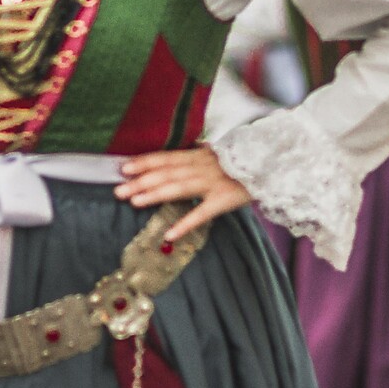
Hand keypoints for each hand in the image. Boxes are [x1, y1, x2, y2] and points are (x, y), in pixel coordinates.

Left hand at [114, 147, 250, 244]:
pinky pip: (201, 213)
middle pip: (165, 174)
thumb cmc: (241, 161)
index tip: (123, 168)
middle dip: (141, 182)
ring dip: (154, 195)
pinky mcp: (223, 200)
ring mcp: (211, 183)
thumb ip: (195, 156)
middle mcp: (200, 167)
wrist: (270, 164)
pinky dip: (185, 223)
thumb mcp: (215, 153)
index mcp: (197, 156)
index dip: (144, 162)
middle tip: (118, 190)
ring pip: (178, 188)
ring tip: (134, 202)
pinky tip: (169, 234)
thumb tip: (177, 155)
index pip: (165, 158)